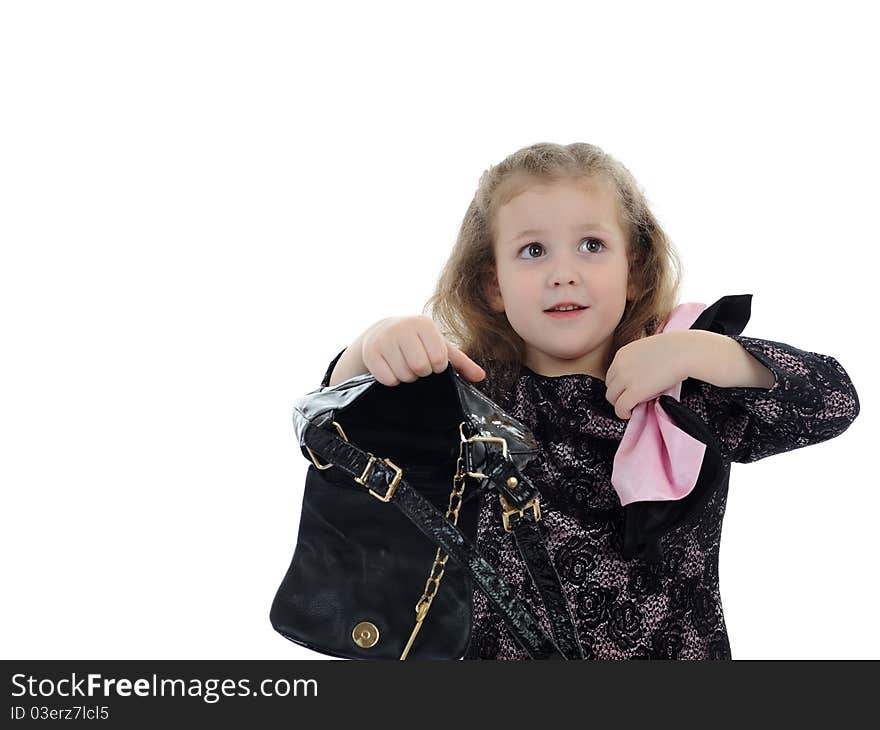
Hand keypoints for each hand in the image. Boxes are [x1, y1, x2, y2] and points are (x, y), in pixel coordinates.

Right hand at [361, 315, 485, 386]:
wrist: (381, 333)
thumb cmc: (417, 342)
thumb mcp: (439, 347)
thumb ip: (461, 362)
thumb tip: (482, 377)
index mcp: (424, 324)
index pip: (439, 359)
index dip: (437, 367)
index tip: (431, 362)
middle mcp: (403, 327)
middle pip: (420, 368)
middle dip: (421, 373)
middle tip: (416, 366)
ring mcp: (384, 339)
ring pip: (404, 375)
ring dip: (406, 377)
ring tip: (403, 366)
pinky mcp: (370, 352)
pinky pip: (388, 379)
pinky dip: (392, 380)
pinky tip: (391, 369)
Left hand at [604, 331, 692, 419]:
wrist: (686, 352)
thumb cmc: (675, 350)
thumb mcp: (648, 351)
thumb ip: (638, 362)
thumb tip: (639, 378)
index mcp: (622, 353)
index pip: (612, 374)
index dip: (620, 384)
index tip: (630, 389)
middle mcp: (619, 365)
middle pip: (609, 386)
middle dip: (619, 394)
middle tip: (633, 399)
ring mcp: (625, 378)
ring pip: (612, 398)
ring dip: (621, 404)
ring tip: (634, 406)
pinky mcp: (634, 391)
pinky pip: (620, 407)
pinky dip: (623, 413)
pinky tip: (631, 413)